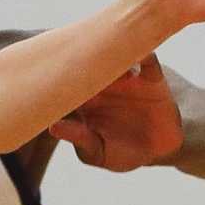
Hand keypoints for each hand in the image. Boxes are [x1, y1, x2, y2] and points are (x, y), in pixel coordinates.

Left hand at [50, 54, 184, 170]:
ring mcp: (126, 79)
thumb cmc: (120, 152)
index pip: (67, 84)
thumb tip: (53, 127)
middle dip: (80, 55)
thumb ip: (78, 138)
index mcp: (85, 101)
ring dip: (110, 51)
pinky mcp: (151, 78)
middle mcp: (103, 85)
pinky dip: (145, 55)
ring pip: (115, 56)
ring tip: (103, 53)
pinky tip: (140, 54)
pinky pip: (148, 61)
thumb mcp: (97, 152)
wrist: (157, 151)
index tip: (48, 75)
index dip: (57, 78)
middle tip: (72, 52)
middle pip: (88, 63)